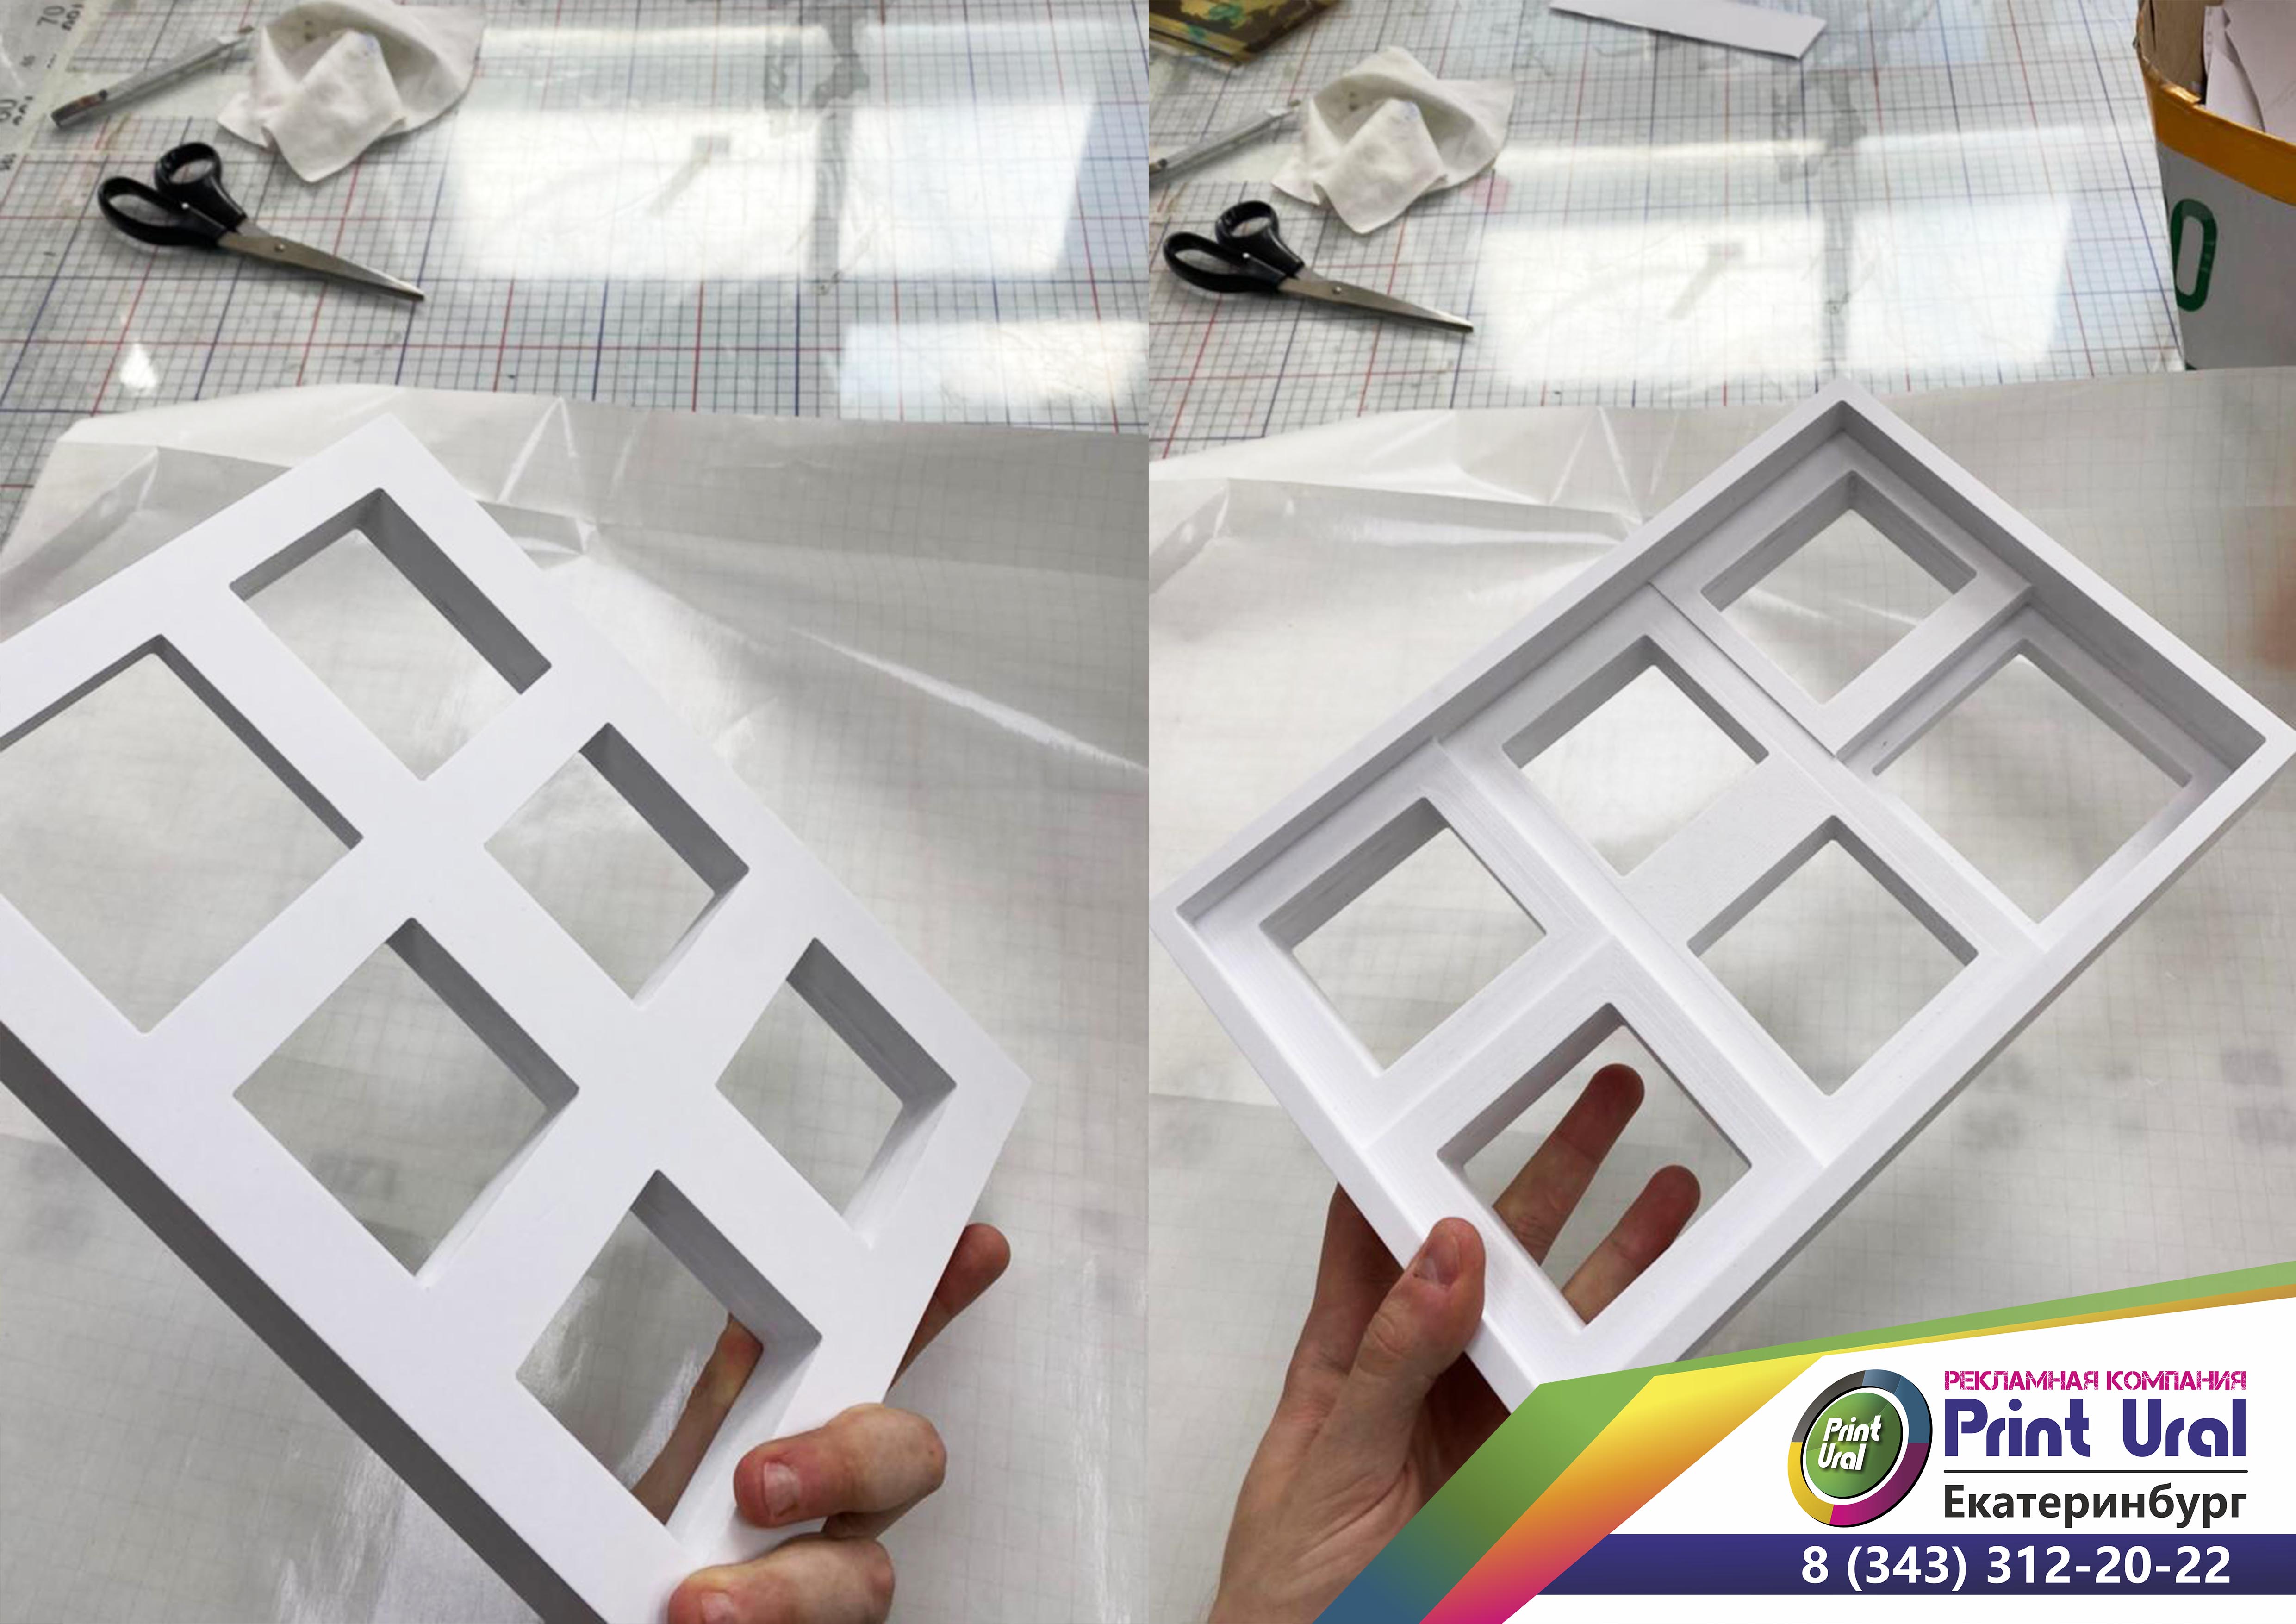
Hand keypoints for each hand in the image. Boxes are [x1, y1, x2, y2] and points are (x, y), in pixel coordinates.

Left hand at [643, 1222, 1009, 1623]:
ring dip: (785, 1595)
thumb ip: (738, 1379)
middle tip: (757, 1484)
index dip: (944, 1303)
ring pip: (866, 1585)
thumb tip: (763, 1298)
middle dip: (846, 1462)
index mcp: (826, 1441)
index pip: (901, 1361)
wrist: (642, 1611)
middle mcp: (848, 1513)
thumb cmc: (671, 1547)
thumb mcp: (696, 1448)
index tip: (977, 1246)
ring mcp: (837, 1592)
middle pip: (910, 1465)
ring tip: (703, 1605)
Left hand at [1208, 1065, 1698, 1623]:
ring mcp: (1481, 1423)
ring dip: (1618, 1252)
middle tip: (1602, 1103)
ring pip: (1560, 1316)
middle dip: (1551, 1173)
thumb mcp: (1330, 1463)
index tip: (1468, 1092)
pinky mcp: (1529, 1476)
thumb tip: (1441, 1255)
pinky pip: (1593, 1398)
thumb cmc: (1288, 1588)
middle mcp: (1423, 1378)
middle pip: (1493, 1253)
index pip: (1385, 1229)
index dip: (1423, 1156)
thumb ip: (1388, 1361)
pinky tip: (1676, 1304)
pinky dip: (1641, 1350)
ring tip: (1668, 1185)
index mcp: (1348, 1356)